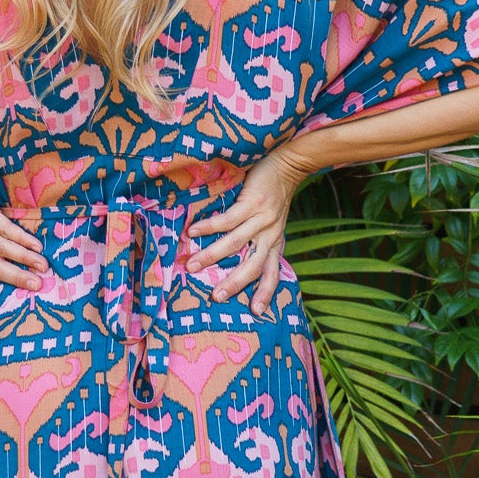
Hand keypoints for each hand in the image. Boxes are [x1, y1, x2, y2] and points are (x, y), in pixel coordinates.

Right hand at [184, 146, 305, 316]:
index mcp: (275, 242)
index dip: (265, 293)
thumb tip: (236, 257)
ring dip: (212, 255)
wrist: (288, 164)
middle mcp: (270, 234)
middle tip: (216, 296)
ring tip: (191, 265)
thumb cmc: (275, 195)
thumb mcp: (273, 223)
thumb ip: (260, 239)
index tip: (257, 313)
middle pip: (253, 265)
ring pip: (235, 243)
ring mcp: (262, 219)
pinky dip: (209, 227)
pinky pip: (228, 219)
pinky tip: (192, 232)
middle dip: (234, 282)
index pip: (272, 272)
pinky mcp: (253, 202)